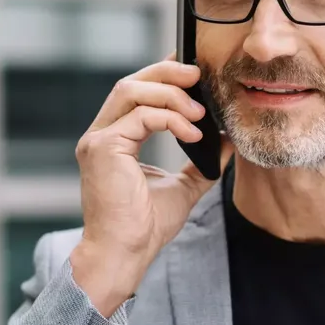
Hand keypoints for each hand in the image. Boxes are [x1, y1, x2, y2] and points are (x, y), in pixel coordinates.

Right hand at [70, 55, 231, 314]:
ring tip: (200, 111)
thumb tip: (227, 141)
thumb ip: (201, 162)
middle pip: (130, 83)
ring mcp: (97, 140)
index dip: (163, 75)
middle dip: (167, 72)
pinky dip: (171, 120)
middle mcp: (101, 135)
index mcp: (114, 139)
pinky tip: (193, 134)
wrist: (125, 254)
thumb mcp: (182, 187)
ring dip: (171, 94)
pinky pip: (141, 117)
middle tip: (200, 74)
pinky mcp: (102, 148)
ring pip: (131, 91)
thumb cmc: (145, 227)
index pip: (135, 93)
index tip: (194, 71)